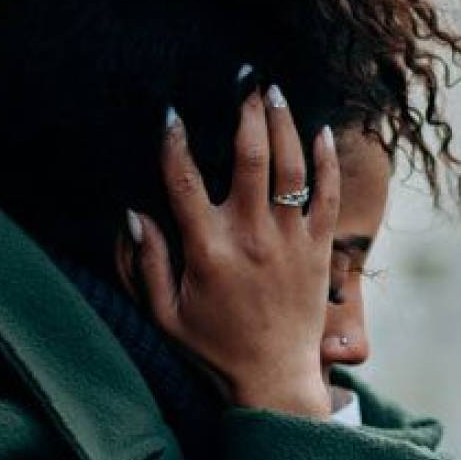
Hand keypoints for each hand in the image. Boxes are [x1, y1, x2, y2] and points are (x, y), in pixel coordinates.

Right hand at [127, 78, 338, 418]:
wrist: (275, 381)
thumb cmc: (215, 350)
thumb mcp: (166, 315)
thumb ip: (147, 264)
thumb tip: (133, 215)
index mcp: (208, 252)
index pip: (185, 182)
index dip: (175, 143)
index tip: (170, 114)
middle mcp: (251, 238)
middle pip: (249, 157)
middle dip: (245, 111)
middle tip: (243, 79)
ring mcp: (290, 242)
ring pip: (291, 167)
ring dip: (284, 123)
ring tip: (274, 91)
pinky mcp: (319, 251)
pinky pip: (328, 195)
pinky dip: (326, 160)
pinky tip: (319, 131)